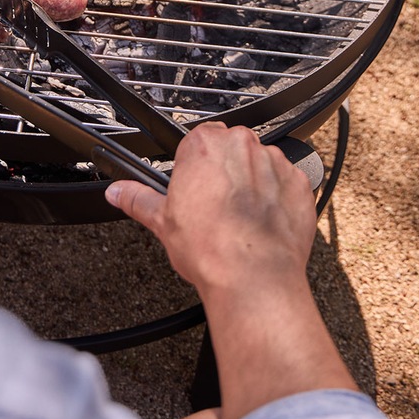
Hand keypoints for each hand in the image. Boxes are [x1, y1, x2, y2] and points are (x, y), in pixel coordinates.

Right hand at [107, 123, 356, 418]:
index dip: (194, 165)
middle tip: (213, 204)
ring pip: (259, 162)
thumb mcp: (162, 221)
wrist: (254, 279)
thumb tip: (118, 192)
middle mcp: (242, 146)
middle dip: (223, 170)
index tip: (193, 185)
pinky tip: (262, 222)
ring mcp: (274, 163)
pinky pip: (286, 182)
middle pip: (229, 147)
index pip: (196, 139)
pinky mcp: (299, 185)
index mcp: (204, 145)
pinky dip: (277, 197)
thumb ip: (137, 199)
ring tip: (239, 217)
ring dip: (251, 181)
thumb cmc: (211, 248)